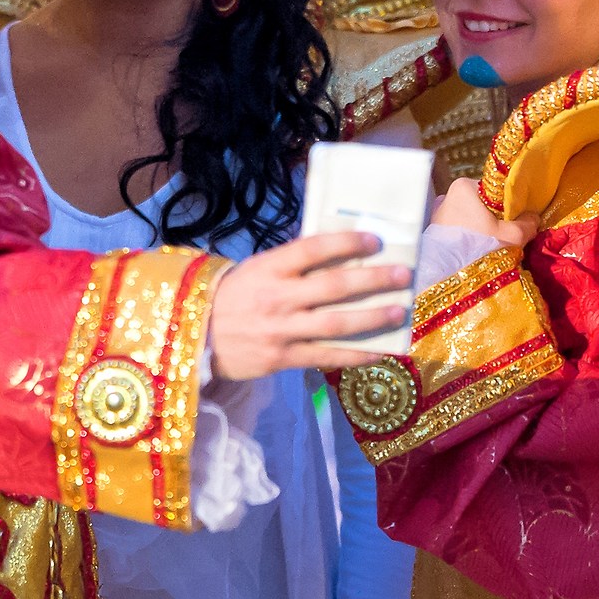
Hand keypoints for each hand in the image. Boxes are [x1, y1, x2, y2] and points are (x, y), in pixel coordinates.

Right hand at [207, 233, 412, 380]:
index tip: (375, 240)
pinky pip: (326, 357)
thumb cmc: (233, 295)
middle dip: (373, 281)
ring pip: (335, 324)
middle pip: (333, 287)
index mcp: (269, 268)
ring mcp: (281, 330)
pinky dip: (355, 355)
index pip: (313, 249)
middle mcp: (277, 297)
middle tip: (404, 275)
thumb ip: (292, 263)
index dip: (346, 243)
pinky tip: (379, 352)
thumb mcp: (257, 268)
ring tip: (399, 311)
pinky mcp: (282, 359)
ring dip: (372, 318)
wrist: (195, 335)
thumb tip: (339, 252)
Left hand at [431, 177, 537, 248]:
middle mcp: (447, 196)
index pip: (494, 190)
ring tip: (494, 247)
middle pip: (482, 205)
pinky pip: (461, 231)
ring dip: (484, 231)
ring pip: (472, 219)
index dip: (509, 205)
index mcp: (464, 187)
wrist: (452, 278)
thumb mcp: (513, 236)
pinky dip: (471, 239)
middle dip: (496, 219)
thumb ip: (527, 223)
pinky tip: (479, 253)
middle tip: (507, 236)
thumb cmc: (480, 249)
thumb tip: (533, 218)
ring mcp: (438, 215)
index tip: (517, 219)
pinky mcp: (435, 234)